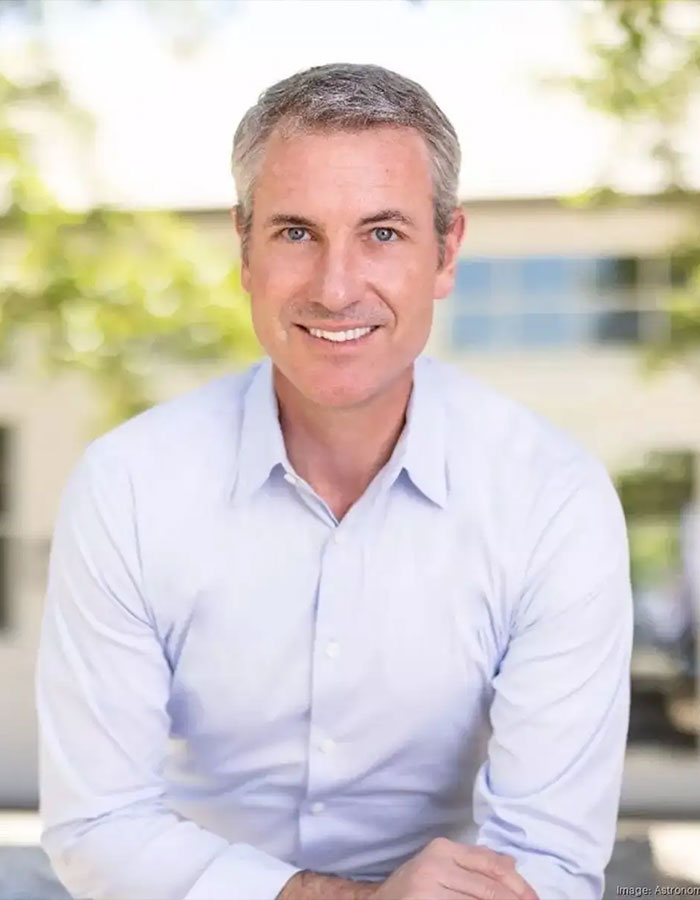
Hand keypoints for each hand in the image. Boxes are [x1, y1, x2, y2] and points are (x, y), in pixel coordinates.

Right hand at [370, 837, 538, 899]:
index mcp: (443, 849)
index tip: (534, 899)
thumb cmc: (414, 887)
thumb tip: (512, 864)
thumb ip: (475, 863)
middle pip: (488, 889)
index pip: (490, 865)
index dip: (517, 884)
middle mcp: (435, 865)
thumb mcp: (442, 867)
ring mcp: (428, 889)